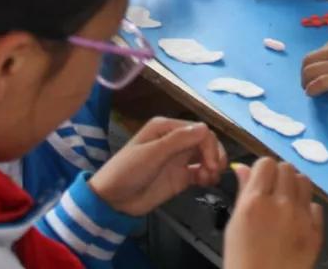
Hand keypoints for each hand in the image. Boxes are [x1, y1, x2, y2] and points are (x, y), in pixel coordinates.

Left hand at [88, 117, 226, 215]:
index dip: (209, 145)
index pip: (198, 130)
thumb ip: (178, 140)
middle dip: (214, 155)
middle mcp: (175, 140)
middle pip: (205, 142)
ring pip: (206, 156)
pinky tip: (207, 182)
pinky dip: (208, 176)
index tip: (211, 164)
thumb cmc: (127, 171)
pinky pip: (201, 171)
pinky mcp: (180, 176)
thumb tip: (206, 128)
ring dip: (213, 165)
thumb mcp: (152, 154)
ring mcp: (178, 158)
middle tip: (213, 171)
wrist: (113, 200)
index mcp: (166, 128)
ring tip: (210, 179)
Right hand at [224, 158, 322, 268]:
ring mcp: (301, 218)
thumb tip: (243, 168)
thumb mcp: (234, 224)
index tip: (261, 179)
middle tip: (273, 190)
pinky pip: (316, 206)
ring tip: (287, 200)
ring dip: (295, 186)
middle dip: (279, 176)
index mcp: (255, 202)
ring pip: (304, 181)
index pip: (266, 163)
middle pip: (287, 168)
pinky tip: (297, 220)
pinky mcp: (316, 232)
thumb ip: (242, 192)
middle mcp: (281, 205)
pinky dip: (307, 209)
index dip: (263, 169)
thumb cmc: (242, 259)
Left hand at [301, 30, 327, 96]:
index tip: (318, 76)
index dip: (315, 66)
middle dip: (304, 74)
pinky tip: (312, 95)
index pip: (319, 52)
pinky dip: (312, 89)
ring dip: (305, 83)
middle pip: (308, 60)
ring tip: (309, 91)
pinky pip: (320, 83)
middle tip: (307, 85)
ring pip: (310, 71)